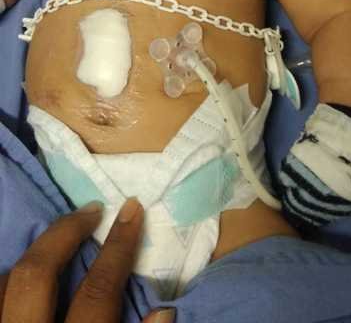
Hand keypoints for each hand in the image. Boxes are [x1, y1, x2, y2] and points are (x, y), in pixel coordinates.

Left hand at [0, 198, 174, 321]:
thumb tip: (165, 310)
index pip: (97, 293)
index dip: (118, 248)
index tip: (133, 210)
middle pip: (37, 273)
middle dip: (64, 233)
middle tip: (91, 210)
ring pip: (2, 282)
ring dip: (29, 257)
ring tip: (55, 243)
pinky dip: (6, 283)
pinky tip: (24, 278)